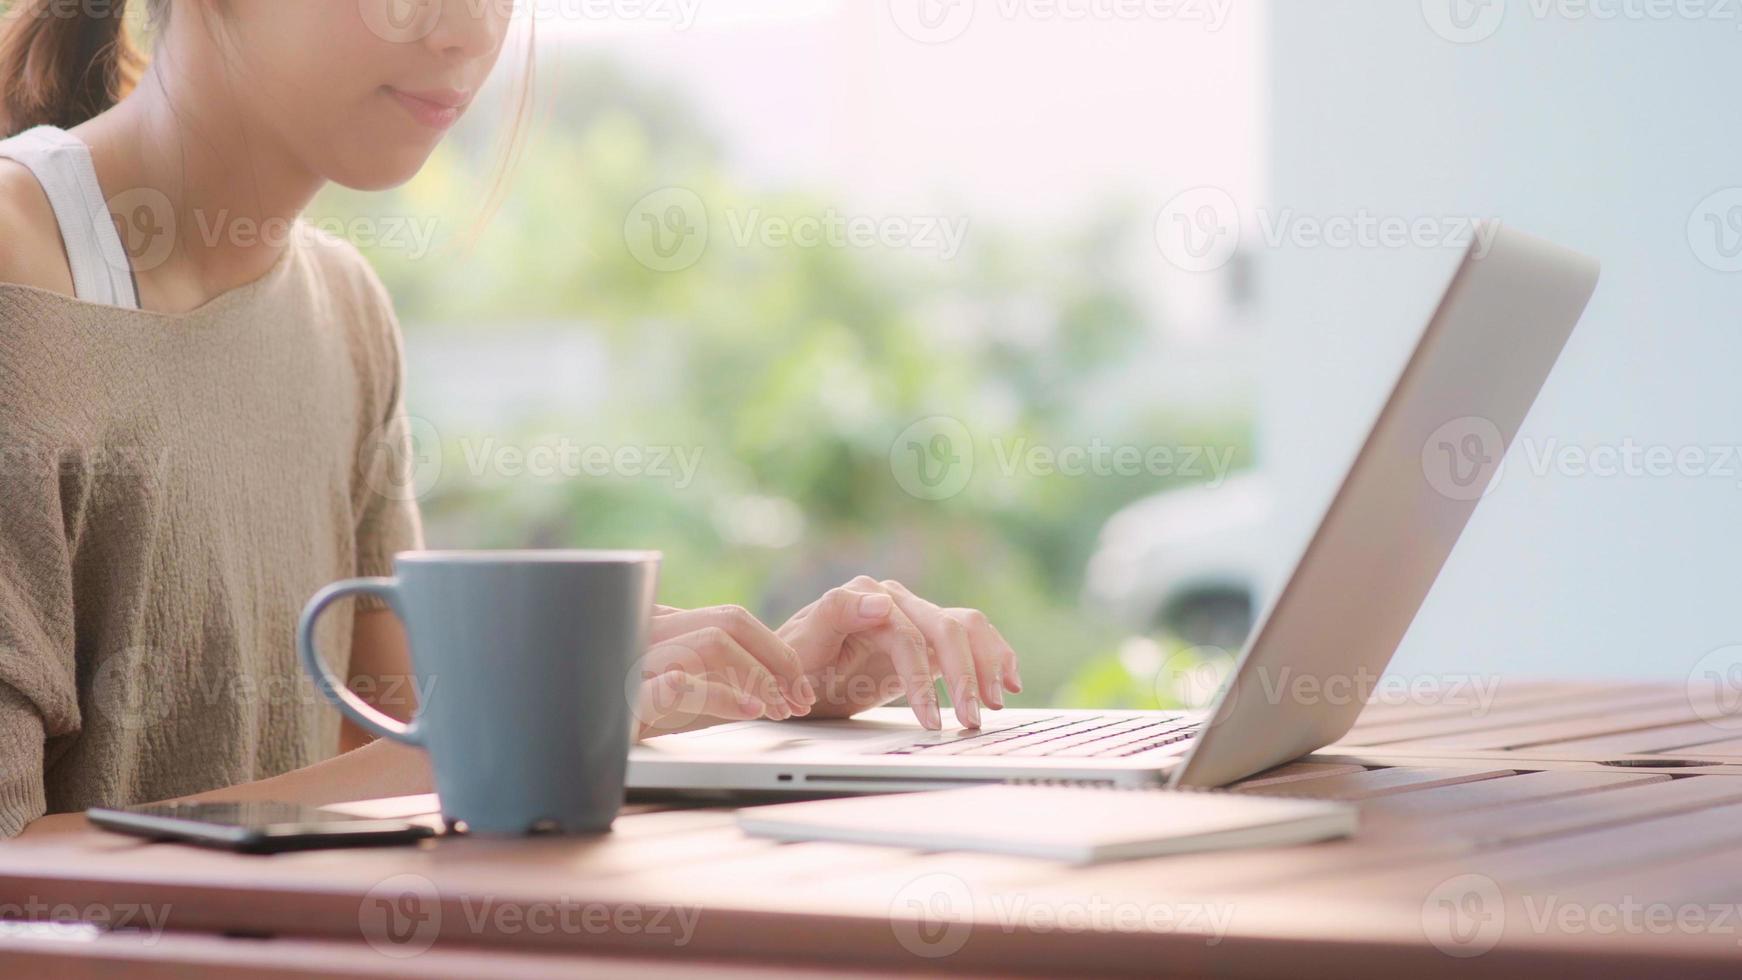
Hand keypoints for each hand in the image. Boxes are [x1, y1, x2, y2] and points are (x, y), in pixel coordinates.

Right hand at [630, 604, 816, 738]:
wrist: (563, 740)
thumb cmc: (617, 719)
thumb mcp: (674, 699)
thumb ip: (713, 684)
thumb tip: (769, 692)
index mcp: (659, 626)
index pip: (732, 619)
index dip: (776, 651)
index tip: (799, 688)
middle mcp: (645, 631)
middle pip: (729, 623)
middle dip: (776, 661)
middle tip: (797, 701)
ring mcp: (631, 658)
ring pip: (711, 644)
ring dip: (757, 678)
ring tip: (776, 710)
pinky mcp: (622, 697)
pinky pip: (674, 686)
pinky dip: (719, 696)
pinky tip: (748, 711)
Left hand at [776, 576, 1021, 730]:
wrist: (790, 679)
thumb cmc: (789, 669)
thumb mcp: (799, 649)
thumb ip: (835, 615)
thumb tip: (883, 602)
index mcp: (862, 597)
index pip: (906, 636)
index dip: (921, 679)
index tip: (930, 720)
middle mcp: (894, 600)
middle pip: (946, 628)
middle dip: (964, 677)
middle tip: (970, 721)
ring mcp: (914, 615)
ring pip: (967, 628)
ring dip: (987, 666)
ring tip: (993, 706)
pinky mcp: (928, 637)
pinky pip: (972, 638)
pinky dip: (995, 657)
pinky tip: (1009, 683)